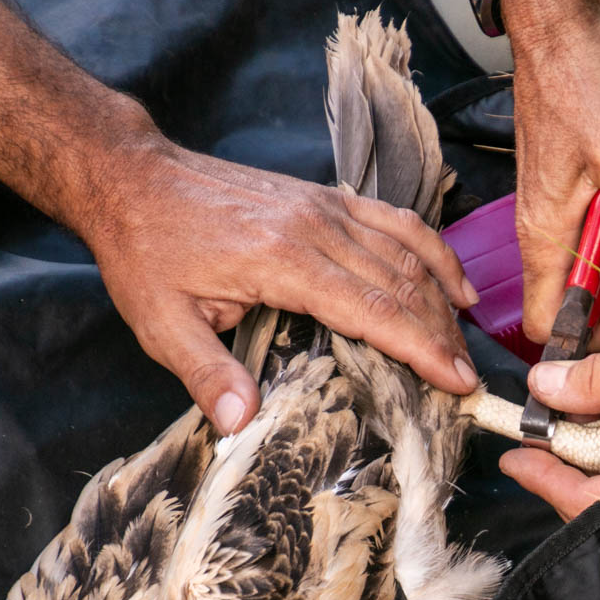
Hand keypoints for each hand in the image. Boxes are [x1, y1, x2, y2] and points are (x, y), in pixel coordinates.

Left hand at [80, 138, 479, 434]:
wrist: (131, 177)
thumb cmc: (146, 250)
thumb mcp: (160, 322)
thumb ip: (205, 372)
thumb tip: (240, 421)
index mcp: (283, 261)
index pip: (374, 308)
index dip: (422, 348)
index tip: (457, 381)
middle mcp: (315, 228)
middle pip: (403, 281)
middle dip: (442, 332)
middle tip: (468, 377)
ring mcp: (324, 207)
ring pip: (407, 250)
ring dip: (443, 296)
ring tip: (466, 340)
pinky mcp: (324, 198)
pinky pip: (394, 220)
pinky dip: (432, 250)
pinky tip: (452, 282)